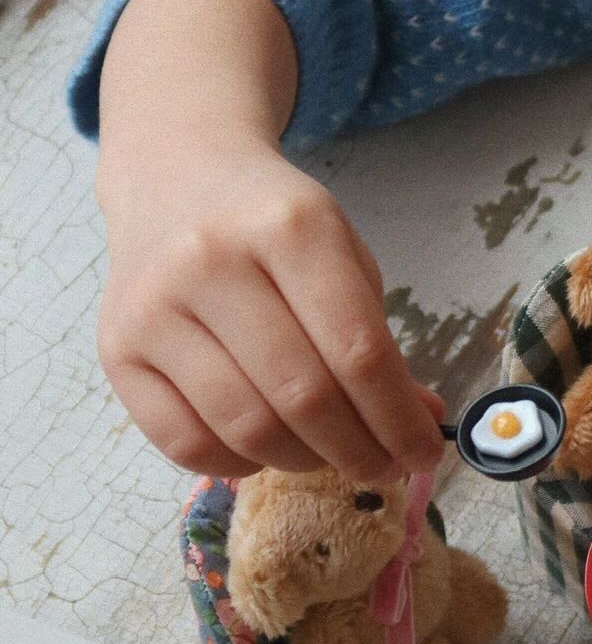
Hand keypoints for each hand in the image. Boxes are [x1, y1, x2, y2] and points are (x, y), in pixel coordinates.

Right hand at [98, 143, 444, 481]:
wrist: (175, 175)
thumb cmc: (270, 224)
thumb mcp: (340, 255)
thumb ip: (378, 340)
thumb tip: (417, 423)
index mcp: (290, 227)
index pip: (358, 351)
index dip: (398, 418)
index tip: (424, 451)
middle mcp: (213, 261)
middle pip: (304, 397)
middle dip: (359, 451)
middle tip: (383, 468)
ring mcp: (156, 307)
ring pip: (247, 428)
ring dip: (303, 462)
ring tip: (328, 455)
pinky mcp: (116, 349)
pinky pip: (185, 443)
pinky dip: (238, 464)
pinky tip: (265, 451)